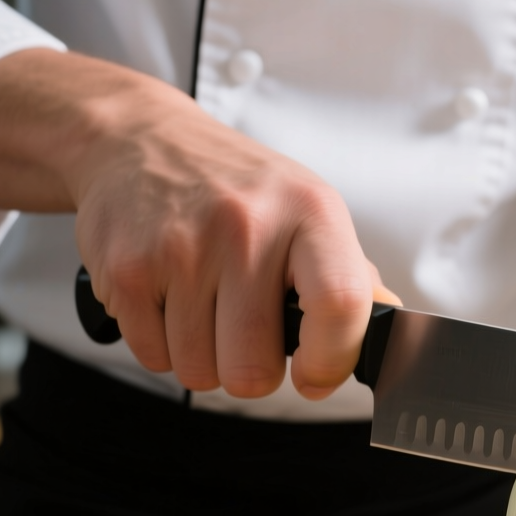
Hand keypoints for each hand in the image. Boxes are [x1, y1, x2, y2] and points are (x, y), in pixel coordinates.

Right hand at [69, 96, 395, 399]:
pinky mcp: (127, 269)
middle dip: (251, 370)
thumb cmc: (238, 189)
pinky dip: (162, 345)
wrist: (140, 141)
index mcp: (310, 213)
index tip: (314, 375)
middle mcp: (246, 226)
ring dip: (204, 358)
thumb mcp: (308, 211)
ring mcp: (181, 248)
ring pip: (199, 372)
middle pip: (253, 368)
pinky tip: (169, 299)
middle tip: (246, 332)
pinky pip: (153, 358)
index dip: (330, 361)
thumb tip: (388, 329)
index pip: (341, 306)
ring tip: (204, 306)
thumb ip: (351, 276)